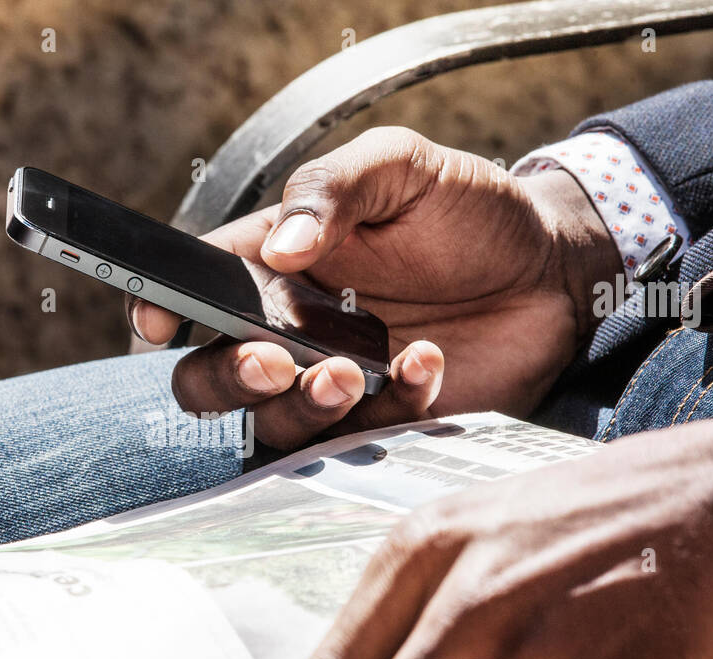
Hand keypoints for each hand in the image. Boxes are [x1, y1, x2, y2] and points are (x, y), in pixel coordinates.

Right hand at [130, 126, 621, 448]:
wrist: (552, 269)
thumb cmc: (468, 210)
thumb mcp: (400, 166)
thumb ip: (332, 189)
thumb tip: (277, 248)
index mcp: (271, 263)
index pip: (192, 290)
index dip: (160, 310)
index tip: (162, 324)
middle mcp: (287, 330)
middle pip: (208, 379)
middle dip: (224, 380)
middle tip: (271, 363)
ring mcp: (330, 383)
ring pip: (271, 425)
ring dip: (299, 407)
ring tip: (350, 372)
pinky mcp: (380, 423)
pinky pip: (358, 439)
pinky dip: (388, 406)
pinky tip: (426, 361)